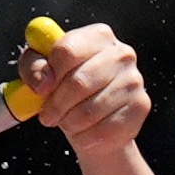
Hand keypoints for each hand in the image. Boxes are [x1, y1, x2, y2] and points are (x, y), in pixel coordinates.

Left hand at [18, 22, 150, 159]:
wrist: (91, 117)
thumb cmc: (63, 86)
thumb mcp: (39, 70)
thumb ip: (33, 67)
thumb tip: (44, 82)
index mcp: (96, 36)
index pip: (67, 51)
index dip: (49, 75)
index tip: (41, 90)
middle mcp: (121, 53)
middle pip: (79, 82)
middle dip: (56, 105)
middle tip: (47, 116)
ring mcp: (134, 80)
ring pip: (90, 110)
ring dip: (69, 123)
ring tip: (66, 122)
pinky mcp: (141, 106)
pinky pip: (105, 130)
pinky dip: (86, 137)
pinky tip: (84, 131)